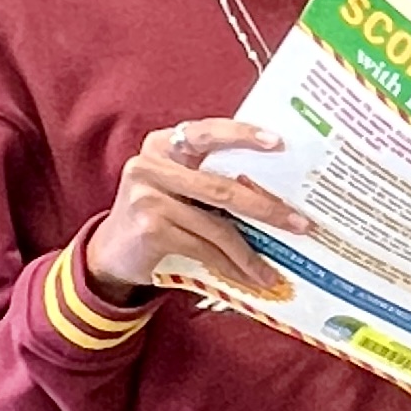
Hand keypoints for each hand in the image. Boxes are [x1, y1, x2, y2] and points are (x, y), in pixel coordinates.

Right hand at [84, 119, 309, 297]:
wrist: (111, 253)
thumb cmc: (159, 213)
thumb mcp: (178, 185)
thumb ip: (211, 175)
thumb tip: (278, 189)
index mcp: (164, 144)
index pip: (208, 132)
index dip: (244, 135)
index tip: (278, 142)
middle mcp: (151, 164)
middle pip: (222, 187)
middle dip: (266, 208)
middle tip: (300, 223)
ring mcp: (147, 196)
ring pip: (216, 225)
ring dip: (251, 252)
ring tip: (275, 268)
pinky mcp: (149, 229)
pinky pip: (203, 248)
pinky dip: (230, 266)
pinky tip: (249, 278)